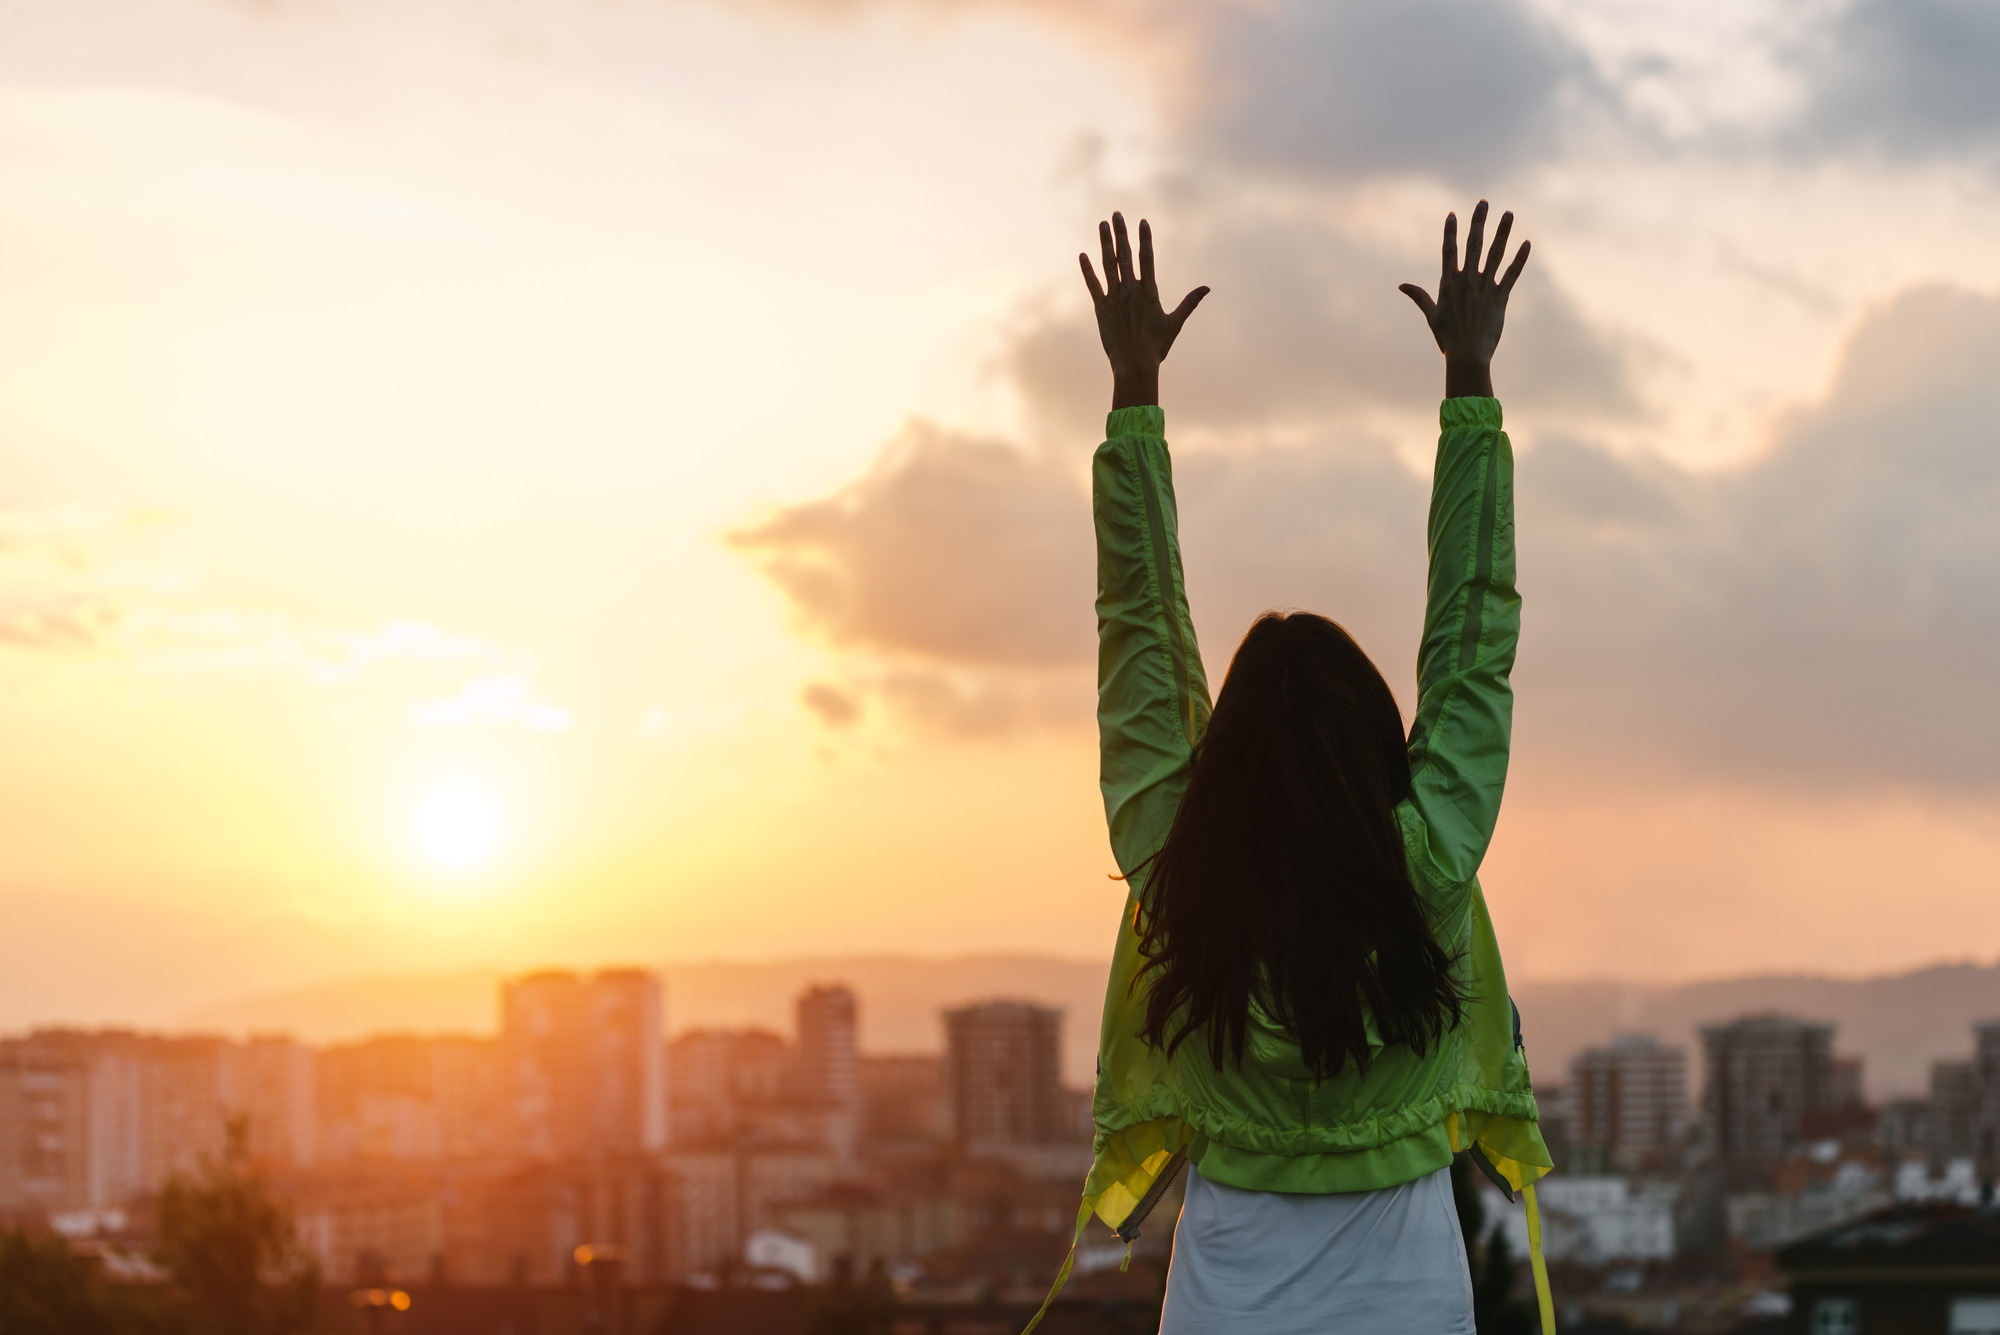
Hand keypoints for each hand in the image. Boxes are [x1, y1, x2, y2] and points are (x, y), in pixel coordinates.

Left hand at [1080, 213, 1208, 409]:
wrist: (1134, 365)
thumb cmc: (1156, 347)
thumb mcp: (1175, 323)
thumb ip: (1190, 303)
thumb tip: (1208, 288)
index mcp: (1149, 292)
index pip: (1147, 258)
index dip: (1144, 238)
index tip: (1142, 222)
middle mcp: (1131, 291)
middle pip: (1125, 255)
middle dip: (1121, 233)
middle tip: (1117, 214)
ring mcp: (1114, 298)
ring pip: (1108, 264)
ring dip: (1105, 243)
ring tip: (1102, 225)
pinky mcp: (1101, 309)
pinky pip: (1092, 285)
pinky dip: (1087, 270)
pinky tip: (1082, 255)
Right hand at [1399, 201, 1529, 399]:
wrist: (1468, 356)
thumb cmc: (1448, 337)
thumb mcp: (1431, 315)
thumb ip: (1419, 297)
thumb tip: (1401, 286)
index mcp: (1448, 284)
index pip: (1449, 251)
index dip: (1450, 231)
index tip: (1453, 214)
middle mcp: (1467, 281)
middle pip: (1473, 244)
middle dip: (1478, 222)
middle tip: (1484, 202)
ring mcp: (1485, 288)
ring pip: (1496, 254)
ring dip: (1503, 232)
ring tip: (1509, 214)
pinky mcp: (1501, 298)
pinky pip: (1512, 274)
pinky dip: (1520, 259)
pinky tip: (1527, 243)